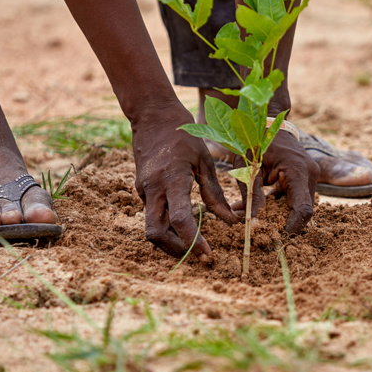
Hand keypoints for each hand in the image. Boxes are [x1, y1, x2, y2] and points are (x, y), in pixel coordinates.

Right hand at [132, 104, 237, 259]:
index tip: (208, 254)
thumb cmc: (183, 134)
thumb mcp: (204, 161)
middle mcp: (152, 188)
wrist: (152, 114)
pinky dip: (168, 226)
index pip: (180, 220)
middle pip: (155, 234)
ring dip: (170, 241)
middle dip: (175, 250)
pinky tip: (184, 225)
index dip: (193, 241)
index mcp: (172, 179)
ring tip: (194, 245)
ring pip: (152, 228)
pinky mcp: (142, 190)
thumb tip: (230, 221)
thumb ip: (214, 194)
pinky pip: (153, 215)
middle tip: (198, 256)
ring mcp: (143, 190)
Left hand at [232, 130, 318, 233]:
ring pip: (299, 205)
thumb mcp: (248, 167)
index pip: (303, 209)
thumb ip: (252, 194)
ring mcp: (310, 175)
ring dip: (277, 214)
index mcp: (298, 171)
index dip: (292, 227)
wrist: (269, 120)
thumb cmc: (256, 140)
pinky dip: (277, 205)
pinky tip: (255, 207)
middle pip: (303, 210)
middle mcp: (310, 174)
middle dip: (282, 223)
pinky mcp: (305, 177)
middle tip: (258, 232)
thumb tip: (253, 222)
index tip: (276, 238)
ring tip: (248, 216)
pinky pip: (295, 197)